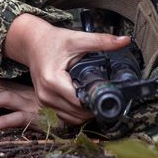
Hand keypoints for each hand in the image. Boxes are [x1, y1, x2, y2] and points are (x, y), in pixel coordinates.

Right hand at [0, 13, 129, 130]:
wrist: (32, 42)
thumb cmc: (53, 41)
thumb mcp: (77, 39)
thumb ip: (101, 41)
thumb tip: (124, 40)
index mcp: (52, 80)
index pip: (80, 101)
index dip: (96, 99)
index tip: (108, 92)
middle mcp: (45, 94)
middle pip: (77, 112)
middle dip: (93, 106)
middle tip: (105, 94)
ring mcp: (43, 101)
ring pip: (71, 118)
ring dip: (85, 112)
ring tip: (94, 97)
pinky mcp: (43, 103)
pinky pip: (63, 116)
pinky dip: (75, 112)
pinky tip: (82, 101)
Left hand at [0, 79, 64, 131]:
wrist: (78, 112)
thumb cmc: (55, 109)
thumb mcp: (32, 104)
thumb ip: (16, 103)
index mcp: (21, 91)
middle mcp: (24, 95)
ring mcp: (30, 105)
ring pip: (4, 98)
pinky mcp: (37, 116)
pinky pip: (18, 117)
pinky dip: (3, 121)